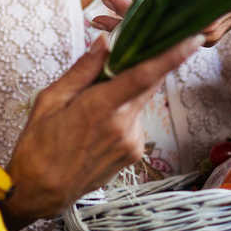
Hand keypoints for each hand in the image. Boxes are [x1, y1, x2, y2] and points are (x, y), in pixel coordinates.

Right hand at [3, 32, 202, 223]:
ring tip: (91, 102)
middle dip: (144, 64)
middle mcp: (123, 126)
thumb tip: (104, 42)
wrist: (42, 191)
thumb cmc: (39, 144)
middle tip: (128, 51)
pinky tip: (96, 122)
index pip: (144, 76)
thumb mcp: (50, 99)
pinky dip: (121, 110)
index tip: (192, 40)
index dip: (171, 56)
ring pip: (138, 102)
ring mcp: (132, 142)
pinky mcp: (134, 153)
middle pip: (147, 84)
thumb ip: (82, 70)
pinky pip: (134, 120)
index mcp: (100, 108)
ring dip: (125, 91)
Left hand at [89, 0, 230, 46]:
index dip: (131, 10)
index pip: (158, 15)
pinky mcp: (204, 30)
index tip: (109, 1)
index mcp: (205, 11)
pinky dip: (151, 19)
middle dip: (123, 22)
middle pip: (154, 29)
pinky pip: (171, 27)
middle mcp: (203, 29)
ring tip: (103, 14)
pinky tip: (132, 7)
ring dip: (133, 22)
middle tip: (96, 14)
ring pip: (161, 31)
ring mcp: (203, 32)